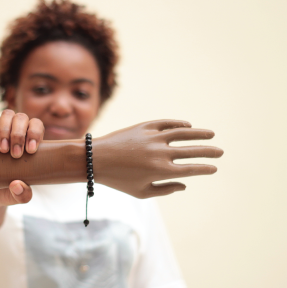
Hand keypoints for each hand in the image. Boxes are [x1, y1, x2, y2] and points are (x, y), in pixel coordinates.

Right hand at [0, 109, 44, 205]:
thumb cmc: (7, 192)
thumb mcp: (16, 197)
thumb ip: (22, 195)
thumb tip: (17, 185)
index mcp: (31, 144)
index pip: (37, 127)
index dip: (35, 133)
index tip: (30, 150)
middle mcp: (18, 134)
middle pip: (23, 118)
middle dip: (19, 133)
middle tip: (15, 154)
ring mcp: (2, 133)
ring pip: (8, 115)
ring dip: (6, 130)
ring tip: (3, 150)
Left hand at [93, 119, 223, 197]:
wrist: (95, 159)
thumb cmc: (118, 180)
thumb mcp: (141, 192)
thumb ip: (165, 190)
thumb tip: (184, 184)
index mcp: (161, 171)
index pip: (191, 169)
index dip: (205, 168)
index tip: (214, 168)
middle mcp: (160, 153)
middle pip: (192, 151)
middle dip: (209, 151)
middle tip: (220, 152)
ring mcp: (153, 138)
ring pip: (183, 133)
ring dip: (199, 134)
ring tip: (211, 134)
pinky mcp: (144, 127)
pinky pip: (166, 123)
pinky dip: (179, 124)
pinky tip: (187, 126)